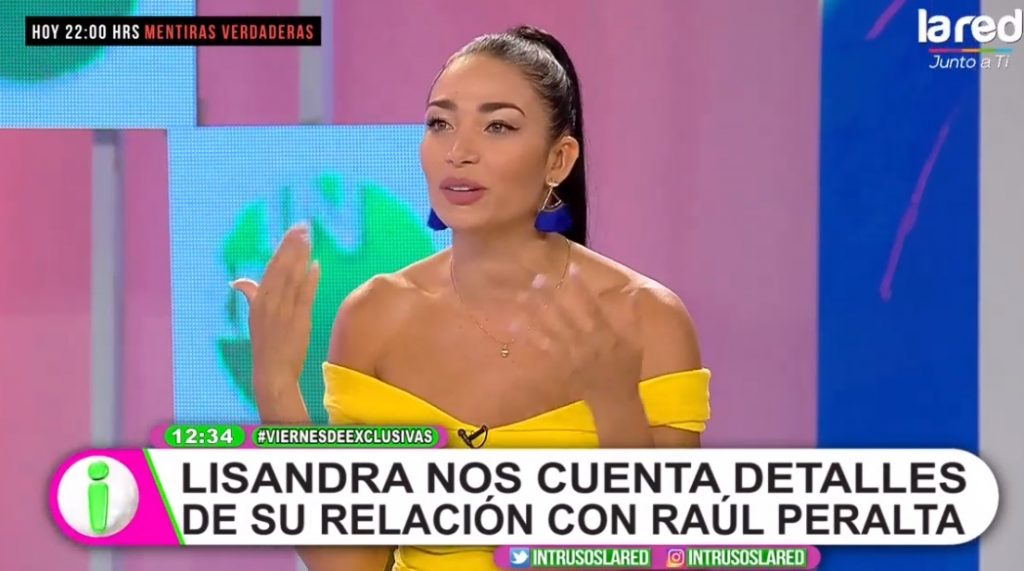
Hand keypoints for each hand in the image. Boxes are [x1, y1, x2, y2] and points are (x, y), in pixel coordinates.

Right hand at [230, 224, 320, 389]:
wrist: (272, 373)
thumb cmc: (265, 345)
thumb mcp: (254, 318)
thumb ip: (250, 296)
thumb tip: (238, 282)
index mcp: (258, 300)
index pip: (272, 268)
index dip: (283, 248)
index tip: (293, 231)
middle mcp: (269, 303)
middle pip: (282, 268)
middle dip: (293, 245)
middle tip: (303, 226)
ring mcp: (283, 312)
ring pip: (293, 278)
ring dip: (302, 256)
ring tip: (310, 238)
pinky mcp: (298, 322)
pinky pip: (304, 297)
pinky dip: (310, 280)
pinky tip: (317, 265)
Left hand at [525, 264, 642, 403]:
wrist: (614, 400)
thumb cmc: (626, 370)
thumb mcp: (636, 343)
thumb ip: (633, 318)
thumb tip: (634, 293)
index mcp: (604, 334)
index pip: (591, 305)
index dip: (581, 287)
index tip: (571, 268)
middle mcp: (585, 341)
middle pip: (564, 315)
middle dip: (551, 296)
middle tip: (537, 278)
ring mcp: (570, 354)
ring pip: (549, 329)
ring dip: (534, 312)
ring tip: (521, 297)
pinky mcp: (560, 365)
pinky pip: (541, 349)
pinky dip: (528, 337)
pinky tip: (515, 325)